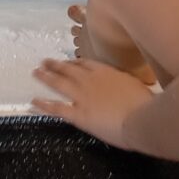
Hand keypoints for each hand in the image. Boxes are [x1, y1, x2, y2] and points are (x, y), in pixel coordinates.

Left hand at [31, 57, 154, 149]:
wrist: (141, 117)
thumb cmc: (144, 103)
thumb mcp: (135, 84)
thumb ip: (123, 82)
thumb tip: (123, 83)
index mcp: (105, 71)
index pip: (84, 63)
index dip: (73, 62)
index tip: (67, 62)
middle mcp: (90, 80)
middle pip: (67, 69)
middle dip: (54, 65)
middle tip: (44, 61)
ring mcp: (82, 96)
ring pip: (58, 83)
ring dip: (45, 77)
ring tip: (35, 73)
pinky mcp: (78, 114)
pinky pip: (57, 107)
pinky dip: (43, 104)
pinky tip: (34, 101)